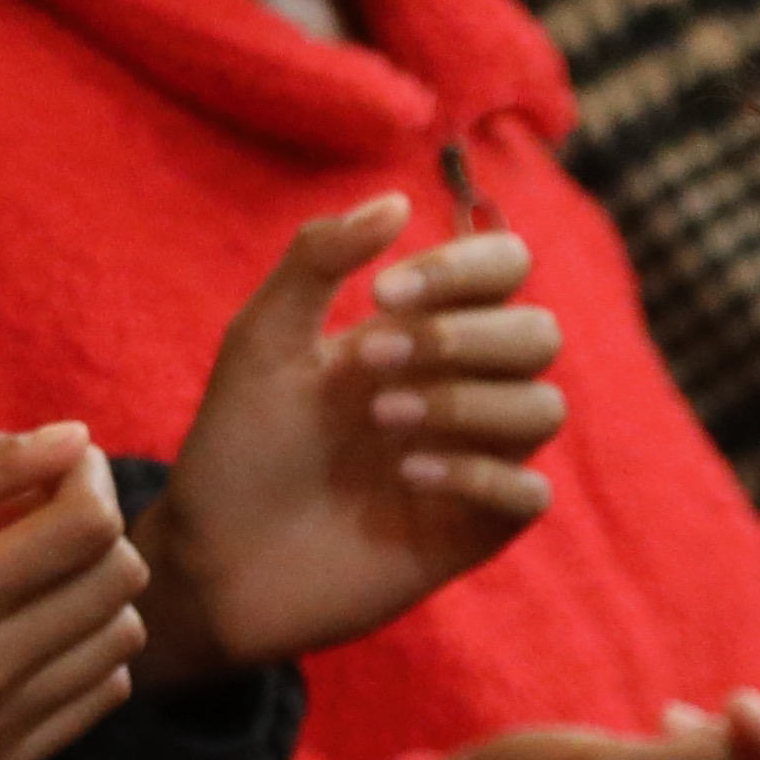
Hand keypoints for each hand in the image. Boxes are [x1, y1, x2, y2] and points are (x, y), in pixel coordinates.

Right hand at [0, 420, 147, 759]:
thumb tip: (75, 438)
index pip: (88, 527)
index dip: (86, 478)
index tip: (54, 464)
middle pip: (117, 579)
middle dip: (93, 527)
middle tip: (29, 513)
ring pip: (121, 638)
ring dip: (94, 589)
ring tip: (25, 572)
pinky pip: (99, 693)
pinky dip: (85, 647)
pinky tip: (27, 626)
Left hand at [133, 200, 567, 689]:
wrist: (214, 558)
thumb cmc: (235, 447)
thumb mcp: (261, 339)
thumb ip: (318, 258)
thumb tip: (397, 200)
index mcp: (421, 332)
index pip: (503, 270)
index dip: (466, 268)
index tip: (385, 292)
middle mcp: (459, 389)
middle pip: (540, 334)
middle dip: (465, 337)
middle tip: (374, 361)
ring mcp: (472, 461)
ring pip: (544, 408)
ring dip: (469, 402)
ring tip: (383, 420)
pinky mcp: (472, 532)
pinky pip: (530, 493)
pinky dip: (481, 475)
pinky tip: (409, 478)